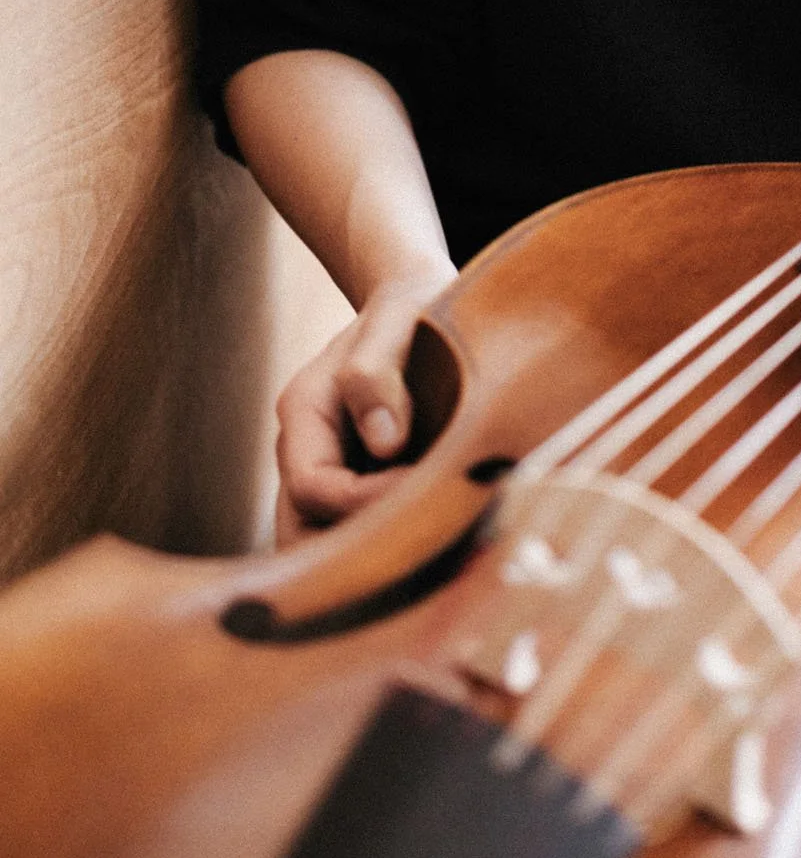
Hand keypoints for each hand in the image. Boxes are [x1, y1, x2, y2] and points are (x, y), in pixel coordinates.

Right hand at [274, 267, 453, 542]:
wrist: (419, 299)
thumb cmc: (411, 304)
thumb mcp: (397, 318)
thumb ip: (377, 373)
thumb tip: (386, 443)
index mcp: (305, 415)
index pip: (313, 488)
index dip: (364, 503)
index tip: (424, 494)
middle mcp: (310, 453)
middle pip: (302, 535)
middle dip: (352, 558)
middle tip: (420, 555)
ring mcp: (335, 473)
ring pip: (328, 544)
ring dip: (372, 558)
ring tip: (431, 558)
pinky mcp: (367, 485)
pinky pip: (363, 533)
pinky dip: (392, 546)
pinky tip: (441, 546)